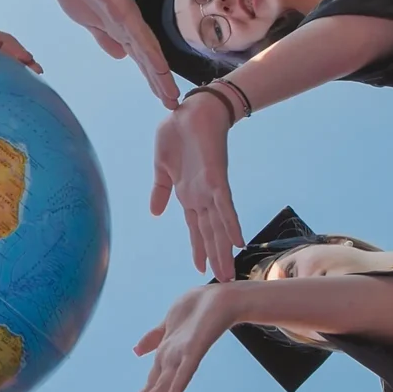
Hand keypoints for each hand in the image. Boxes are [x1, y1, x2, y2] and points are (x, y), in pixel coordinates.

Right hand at [49, 0, 179, 107]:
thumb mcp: (91, 21)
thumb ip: (107, 37)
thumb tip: (122, 56)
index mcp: (121, 30)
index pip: (141, 58)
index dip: (152, 78)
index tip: (163, 98)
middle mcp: (129, 26)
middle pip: (148, 59)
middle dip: (159, 83)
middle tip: (174, 104)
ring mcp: (127, 18)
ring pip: (147, 51)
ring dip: (159, 75)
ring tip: (171, 95)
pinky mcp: (121, 9)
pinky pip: (138, 35)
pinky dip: (150, 54)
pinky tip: (160, 69)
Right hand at [122, 284, 242, 391]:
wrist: (222, 297)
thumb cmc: (198, 307)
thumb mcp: (167, 322)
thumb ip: (152, 338)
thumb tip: (136, 351)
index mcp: (166, 355)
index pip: (150, 383)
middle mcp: (174, 361)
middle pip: (153, 389)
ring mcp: (183, 357)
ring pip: (163, 386)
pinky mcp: (194, 351)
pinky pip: (184, 373)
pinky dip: (175, 389)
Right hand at [150, 91, 242, 280]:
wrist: (191, 108)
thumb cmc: (177, 132)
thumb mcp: (161, 166)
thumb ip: (160, 190)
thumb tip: (155, 213)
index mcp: (188, 194)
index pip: (195, 228)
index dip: (199, 248)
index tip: (201, 270)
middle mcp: (202, 196)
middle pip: (210, 233)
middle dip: (216, 257)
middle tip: (224, 282)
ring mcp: (211, 189)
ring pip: (219, 226)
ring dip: (223, 250)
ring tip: (228, 273)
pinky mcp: (216, 178)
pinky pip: (225, 205)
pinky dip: (230, 223)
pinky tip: (237, 241)